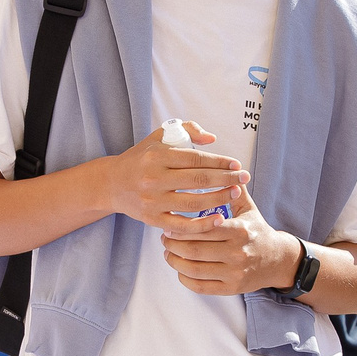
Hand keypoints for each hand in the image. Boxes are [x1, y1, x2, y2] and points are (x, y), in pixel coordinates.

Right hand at [103, 121, 245, 228]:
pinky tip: (219, 218)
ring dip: (219, 198)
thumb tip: (212, 139)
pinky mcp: (152, 219)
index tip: (237, 164)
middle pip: (198, 180)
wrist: (112, 183)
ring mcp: (153, 201)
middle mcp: (154, 178)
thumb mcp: (159, 137)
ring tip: (235, 193)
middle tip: (244, 178)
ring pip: (193, 202)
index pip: (196, 158)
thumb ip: (187, 130)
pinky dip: (202, 224)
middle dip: (226, 179)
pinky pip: (182, 225)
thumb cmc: (142, 158)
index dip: (220, 161)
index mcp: (157, 156)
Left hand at [160, 183, 301, 295]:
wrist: (276, 260)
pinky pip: (200, 286)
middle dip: (173, 243)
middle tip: (164, 236)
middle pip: (194, 249)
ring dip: (175, 261)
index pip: (204, 228)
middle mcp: (238, 253)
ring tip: (168, 251)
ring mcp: (234, 273)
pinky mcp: (231, 288)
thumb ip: (232, 190)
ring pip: (194, 269)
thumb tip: (220, 166)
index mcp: (240, 230)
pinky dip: (185, 278)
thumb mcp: (248, 209)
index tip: (170, 223)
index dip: (182, 227)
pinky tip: (180, 268)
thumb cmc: (256, 231)